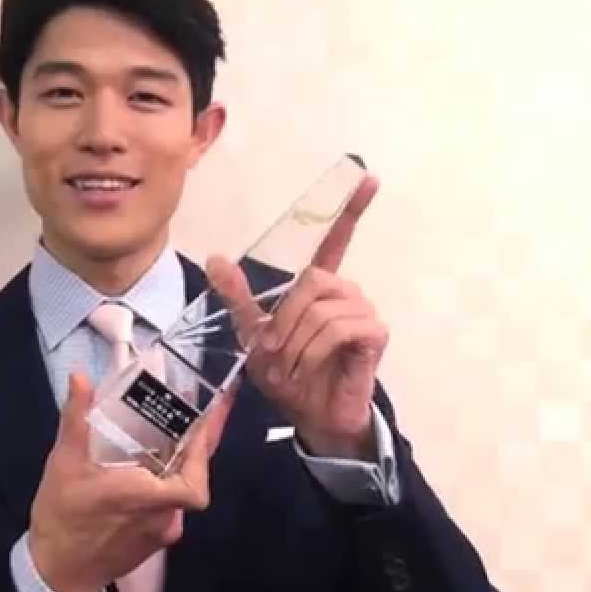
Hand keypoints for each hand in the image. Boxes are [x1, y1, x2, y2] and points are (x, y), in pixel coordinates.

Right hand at [28, 373, 235, 591]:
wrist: (57, 571)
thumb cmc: (62, 518)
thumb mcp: (64, 463)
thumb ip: (77, 418)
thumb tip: (80, 376)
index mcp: (147, 499)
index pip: (195, 483)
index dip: (204, 452)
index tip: (203, 420)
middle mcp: (163, 518)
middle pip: (192, 479)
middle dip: (194, 445)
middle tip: (193, 411)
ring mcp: (161, 532)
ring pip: (180, 491)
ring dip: (179, 464)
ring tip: (170, 432)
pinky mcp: (154, 540)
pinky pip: (169, 504)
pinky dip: (166, 482)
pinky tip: (150, 466)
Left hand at [207, 175, 386, 460]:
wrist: (312, 415)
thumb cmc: (288, 374)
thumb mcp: (253, 334)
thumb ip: (239, 297)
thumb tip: (215, 258)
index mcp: (318, 288)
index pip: (336, 239)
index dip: (351, 208)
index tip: (367, 176)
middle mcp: (344, 291)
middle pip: (310, 281)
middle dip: (285, 320)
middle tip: (277, 352)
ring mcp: (363, 310)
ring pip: (321, 307)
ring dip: (297, 342)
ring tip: (294, 366)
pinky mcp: (374, 333)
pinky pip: (339, 327)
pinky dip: (316, 351)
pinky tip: (313, 370)